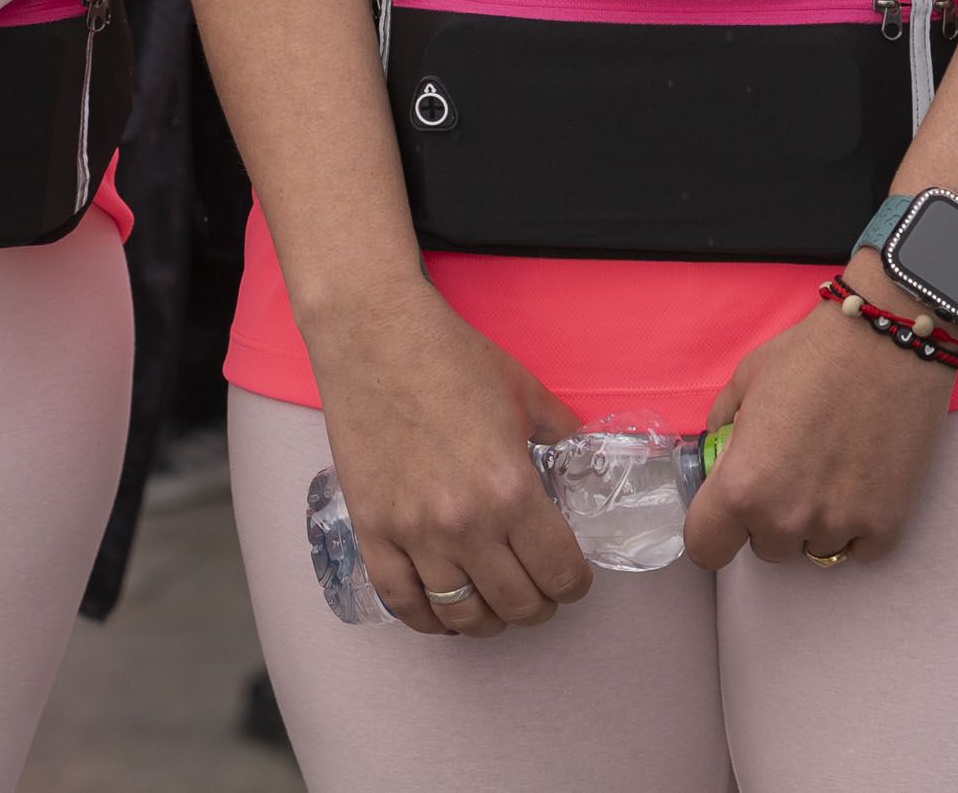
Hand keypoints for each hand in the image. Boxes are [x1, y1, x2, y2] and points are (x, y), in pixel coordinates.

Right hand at [310, 282, 592, 636]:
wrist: (372, 335)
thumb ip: (562, 430)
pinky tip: (443, 614)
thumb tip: (585, 454)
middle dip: (539, 606)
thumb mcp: (523, 390)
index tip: (573, 579)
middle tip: (540, 593)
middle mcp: (466, 522)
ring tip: (495, 607)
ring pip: (462, 614)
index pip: (560, 572)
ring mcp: (413, 532)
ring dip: (488, 620)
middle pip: (517, 604)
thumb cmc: (448, 357)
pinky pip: (402, 601)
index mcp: (511, 488)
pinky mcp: (372, 529)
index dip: (575, 585)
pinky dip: (428, 620)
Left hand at [682, 279, 955, 570]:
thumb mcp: (746, 380)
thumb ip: (723, 424)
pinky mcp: (886, 525)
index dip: (712, 532)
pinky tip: (862, 482)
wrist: (889, 341)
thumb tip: (718, 449)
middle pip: (766, 547)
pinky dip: (859, 525)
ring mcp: (839, 525)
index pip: (706, 549)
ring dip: (816, 521)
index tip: (726, 517)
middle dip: (771, 517)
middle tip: (790, 471)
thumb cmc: (812, 354)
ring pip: (814, 548)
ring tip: (832, 469)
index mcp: (740, 486)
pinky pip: (860, 548)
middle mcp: (786, 517)